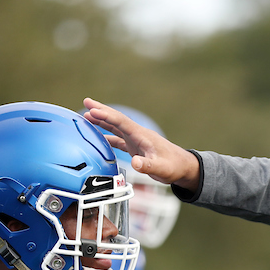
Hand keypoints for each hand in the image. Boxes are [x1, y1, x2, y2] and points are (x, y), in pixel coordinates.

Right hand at [82, 98, 200, 190]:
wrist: (183, 167)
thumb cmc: (174, 166)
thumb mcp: (162, 168)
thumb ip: (148, 166)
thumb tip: (135, 163)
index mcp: (142, 136)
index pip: (121, 122)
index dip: (106, 116)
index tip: (92, 110)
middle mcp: (137, 135)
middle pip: (116, 120)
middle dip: (101, 110)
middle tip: (86, 102)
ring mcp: (136, 140)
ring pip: (116, 128)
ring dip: (101, 122)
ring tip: (86, 116)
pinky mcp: (136, 148)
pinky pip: (118, 139)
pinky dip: (107, 136)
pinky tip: (98, 138)